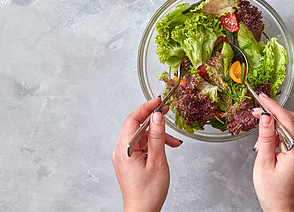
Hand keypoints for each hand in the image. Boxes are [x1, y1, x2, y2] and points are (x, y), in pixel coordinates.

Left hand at [112, 97, 181, 211]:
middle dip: (153, 118)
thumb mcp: (157, 160)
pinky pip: (143, 145)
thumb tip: (157, 116)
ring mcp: (125, 156)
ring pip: (142, 135)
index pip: (133, 119)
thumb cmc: (148, 193)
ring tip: (172, 140)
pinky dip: (155, 143)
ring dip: (158, 134)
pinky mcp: (130, 161)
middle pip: (136, 126)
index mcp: (124, 150)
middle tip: (166, 111)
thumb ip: (157, 136)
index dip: (146, 107)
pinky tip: (167, 147)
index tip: (158, 100)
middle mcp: (121, 151)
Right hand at [252, 94, 293, 211]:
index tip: (262, 98)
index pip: (286, 120)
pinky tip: (266, 136)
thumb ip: (265, 138)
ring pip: (291, 126)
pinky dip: (277, 131)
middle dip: (273, 112)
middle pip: (291, 120)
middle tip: (256, 109)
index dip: (273, 107)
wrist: (281, 208)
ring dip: (275, 121)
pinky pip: (290, 135)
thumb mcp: (264, 163)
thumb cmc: (272, 191)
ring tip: (258, 122)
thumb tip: (265, 118)